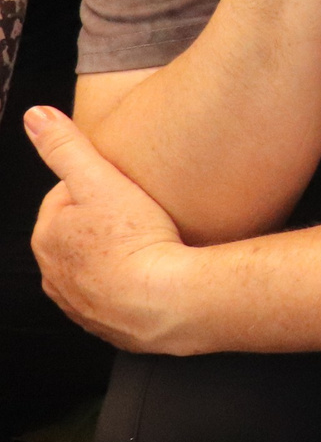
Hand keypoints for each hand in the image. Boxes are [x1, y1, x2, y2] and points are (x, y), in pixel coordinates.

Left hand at [26, 106, 198, 353]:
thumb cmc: (134, 241)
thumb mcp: (100, 180)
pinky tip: (153, 273)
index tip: (124, 185)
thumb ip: (66, 147)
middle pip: (79, 235)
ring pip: (95, 267)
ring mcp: (80, 303)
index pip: (65, 199)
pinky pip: (115, 297)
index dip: (97, 186)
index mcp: (47, 237)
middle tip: (141, 212)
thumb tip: (36, 116)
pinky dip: (130, 285)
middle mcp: (55, 275)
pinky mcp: (108, 324)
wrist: (164, 302)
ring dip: (116, 255)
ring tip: (150, 242)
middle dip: (104, 223)